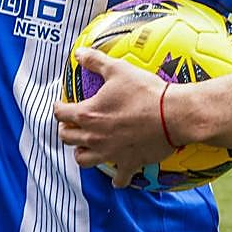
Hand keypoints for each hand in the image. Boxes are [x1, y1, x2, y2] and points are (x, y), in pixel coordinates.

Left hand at [53, 47, 176, 187]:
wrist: (173, 114)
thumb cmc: (145, 92)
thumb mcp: (118, 69)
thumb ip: (95, 61)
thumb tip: (79, 53)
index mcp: (88, 114)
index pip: (60, 114)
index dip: (58, 108)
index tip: (61, 105)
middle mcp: (94, 137)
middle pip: (67, 138)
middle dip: (66, 130)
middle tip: (71, 124)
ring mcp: (110, 153)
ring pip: (83, 160)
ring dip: (81, 153)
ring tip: (86, 146)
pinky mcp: (128, 163)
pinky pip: (118, 178)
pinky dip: (116, 178)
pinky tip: (116, 177)